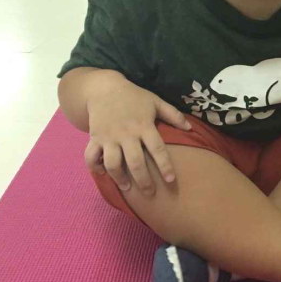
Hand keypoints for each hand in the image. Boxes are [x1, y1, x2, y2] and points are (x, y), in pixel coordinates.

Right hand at [84, 79, 191, 194]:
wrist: (104, 88)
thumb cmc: (134, 96)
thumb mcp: (155, 101)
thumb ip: (173, 115)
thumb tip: (190, 128)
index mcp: (144, 125)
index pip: (157, 149)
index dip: (165, 166)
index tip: (171, 181)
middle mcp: (126, 134)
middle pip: (136, 162)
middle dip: (143, 181)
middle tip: (150, 194)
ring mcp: (109, 137)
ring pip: (113, 163)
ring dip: (119, 178)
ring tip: (127, 188)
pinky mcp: (94, 138)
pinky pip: (91, 156)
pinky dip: (95, 167)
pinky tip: (103, 174)